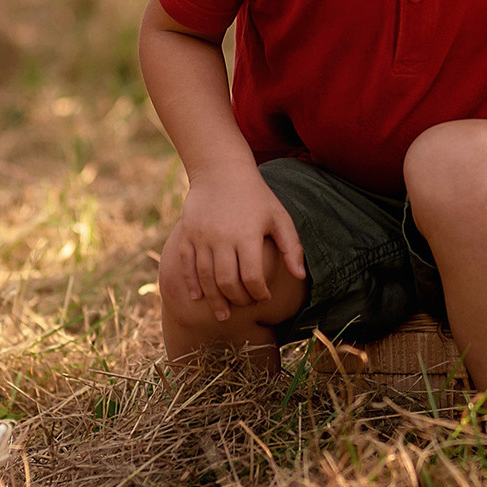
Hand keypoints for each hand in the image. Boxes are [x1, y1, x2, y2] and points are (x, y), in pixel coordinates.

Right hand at [173, 169, 306, 321]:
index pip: (252, 276)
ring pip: (205, 277)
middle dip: (237, 300)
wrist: (221, 172)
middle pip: (227, 281)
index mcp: (248, 234)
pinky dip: (191, 283)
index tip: (264, 298)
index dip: (259, 293)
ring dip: (214, 300)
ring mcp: (202, 236)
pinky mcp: (187, 234)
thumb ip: (291, 247)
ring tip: (223, 314)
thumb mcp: (279, 217)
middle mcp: (223, 237)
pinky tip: (198, 297)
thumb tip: (300, 276)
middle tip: (244, 306)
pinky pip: (186, 264)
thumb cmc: (256, 197)